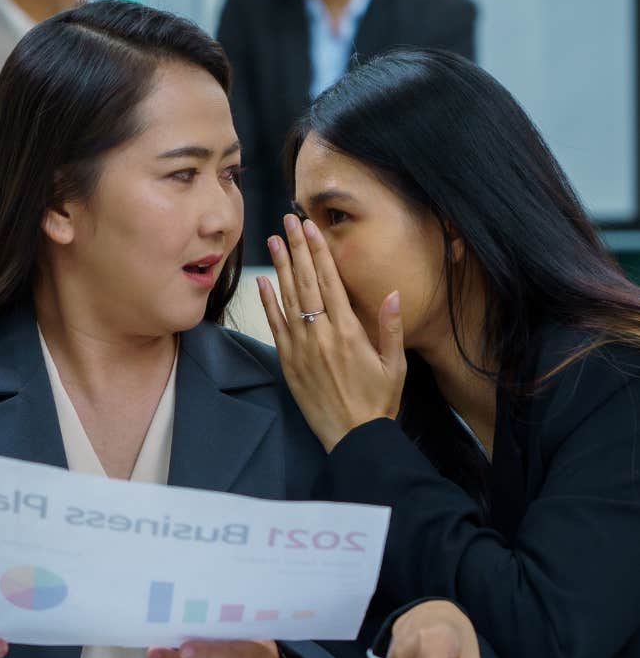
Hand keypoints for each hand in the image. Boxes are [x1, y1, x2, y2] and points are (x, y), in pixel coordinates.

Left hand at [257, 214, 405, 452]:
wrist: (353, 436)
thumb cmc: (378, 401)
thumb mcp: (395, 364)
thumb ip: (391, 327)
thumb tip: (393, 293)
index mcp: (349, 331)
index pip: (330, 281)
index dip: (318, 251)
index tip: (309, 227)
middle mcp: (322, 335)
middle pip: (306, 282)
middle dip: (296, 249)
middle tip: (287, 221)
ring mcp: (302, 348)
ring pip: (288, 299)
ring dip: (280, 268)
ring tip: (273, 241)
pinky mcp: (289, 363)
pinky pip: (275, 326)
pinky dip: (268, 303)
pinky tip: (262, 282)